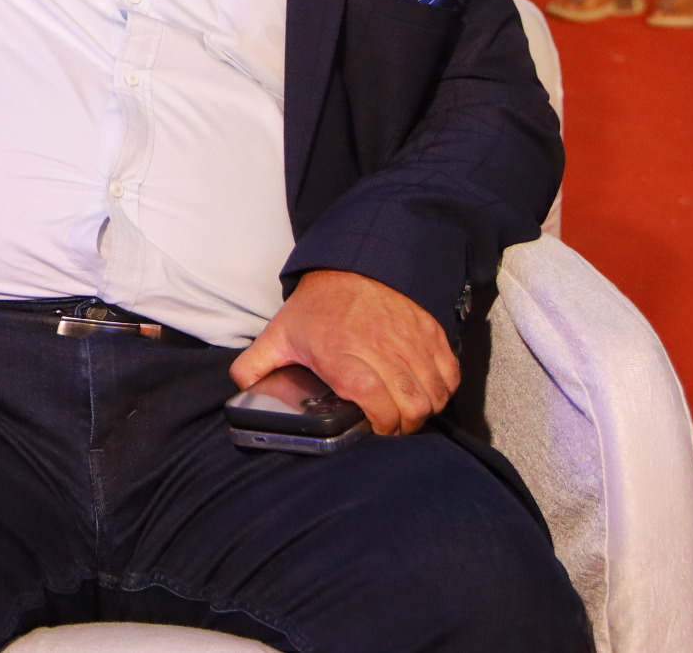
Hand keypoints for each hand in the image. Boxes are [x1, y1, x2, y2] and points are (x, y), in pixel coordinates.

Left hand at [232, 269, 457, 435]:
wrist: (352, 261)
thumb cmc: (318, 304)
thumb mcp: (280, 332)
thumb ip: (256, 364)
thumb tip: (242, 388)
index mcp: (344, 358)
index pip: (379, 409)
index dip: (381, 429)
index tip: (373, 431)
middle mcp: (382, 352)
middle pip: (412, 408)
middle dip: (404, 428)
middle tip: (392, 427)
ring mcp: (411, 342)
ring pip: (434, 395)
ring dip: (424, 410)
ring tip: (407, 412)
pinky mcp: (431, 333)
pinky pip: (450, 375)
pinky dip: (442, 389)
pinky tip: (425, 390)